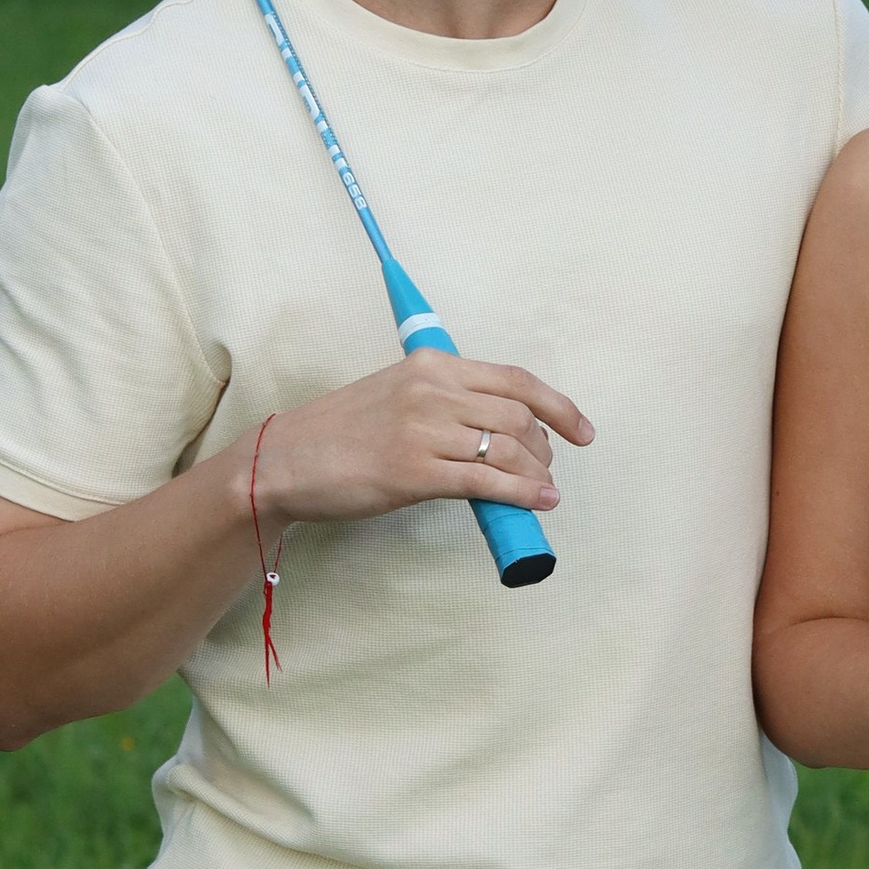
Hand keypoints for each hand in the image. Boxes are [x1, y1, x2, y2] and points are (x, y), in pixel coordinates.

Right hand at [248, 356, 591, 534]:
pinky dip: (521, 494)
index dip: (558, 406)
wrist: (287, 460)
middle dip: (546, 447)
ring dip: (537, 474)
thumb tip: (501, 429)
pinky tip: (536, 503)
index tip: (581, 431)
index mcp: (431, 365)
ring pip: (508, 448)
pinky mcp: (414, 472)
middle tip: (547, 469)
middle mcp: (431, 391)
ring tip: (541, 490)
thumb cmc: (341, 433)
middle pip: (518, 415)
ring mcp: (423, 431)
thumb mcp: (397, 393)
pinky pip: (486, 481)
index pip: (514, 380)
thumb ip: (445, 400)